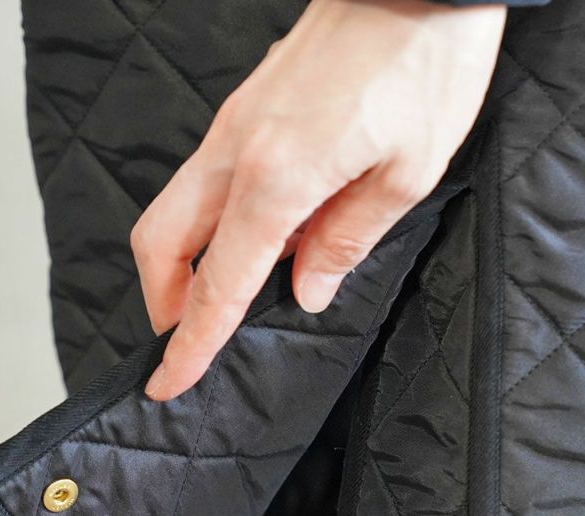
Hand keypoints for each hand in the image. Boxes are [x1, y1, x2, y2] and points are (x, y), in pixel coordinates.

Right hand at [132, 0, 506, 400]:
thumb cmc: (424, 64)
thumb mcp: (405, 172)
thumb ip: (345, 240)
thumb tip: (305, 289)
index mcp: (276, 177)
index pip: (218, 282)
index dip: (191, 342)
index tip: (168, 381)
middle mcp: (237, 152)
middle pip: (160, 242)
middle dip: (165, 301)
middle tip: (191, 338)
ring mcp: (234, 127)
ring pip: (175, 210)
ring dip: (187, 263)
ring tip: (235, 295)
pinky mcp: (246, 112)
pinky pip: (208, 182)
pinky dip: (216, 224)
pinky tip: (265, 239)